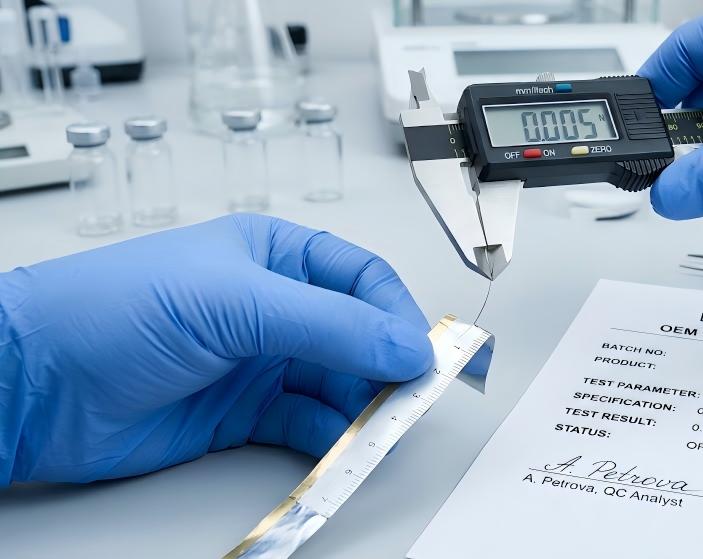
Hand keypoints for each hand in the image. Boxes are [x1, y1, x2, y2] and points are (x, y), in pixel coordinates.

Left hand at [0, 215, 433, 483]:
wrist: (36, 384)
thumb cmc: (110, 310)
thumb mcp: (234, 302)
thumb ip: (329, 324)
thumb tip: (406, 344)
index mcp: (275, 256)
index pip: (361, 280)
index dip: (399, 316)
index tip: (424, 356)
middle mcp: (273, 307)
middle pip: (358, 336)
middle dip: (388, 368)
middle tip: (410, 400)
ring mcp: (259, 362)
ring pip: (338, 385)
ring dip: (364, 409)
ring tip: (378, 431)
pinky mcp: (244, 414)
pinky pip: (308, 424)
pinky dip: (331, 439)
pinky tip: (340, 448)